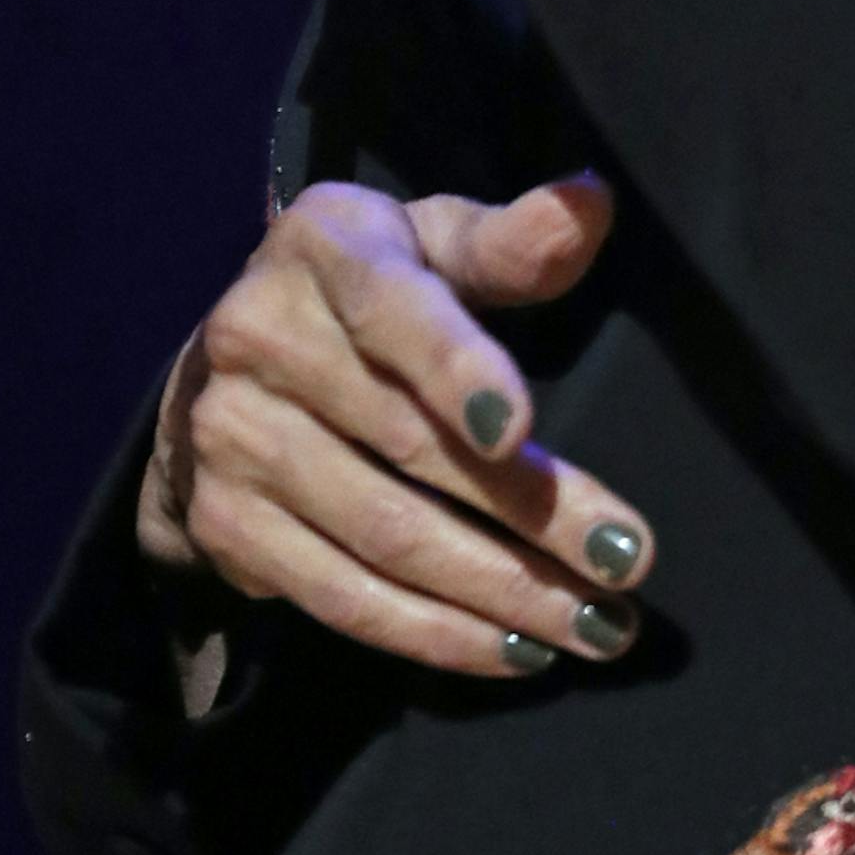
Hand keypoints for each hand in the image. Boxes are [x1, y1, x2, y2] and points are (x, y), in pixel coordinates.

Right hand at [136, 175, 652, 680]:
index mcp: (322, 247)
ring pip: (384, 534)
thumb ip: (509, 240)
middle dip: (529, 512)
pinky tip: (516, 650)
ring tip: (595, 624)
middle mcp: (258, 338)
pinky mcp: (228, 528)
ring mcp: (234, 440)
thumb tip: (592, 205)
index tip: (521, 428)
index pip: (391, 306)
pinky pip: (342, 597)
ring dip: (498, 592)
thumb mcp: (433, 241)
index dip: (455, 367)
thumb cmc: (374, 290)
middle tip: (625, 562)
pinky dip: (434, 634)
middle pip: (408, 443)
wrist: (229, 364)